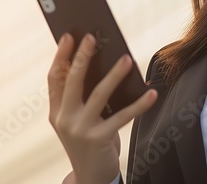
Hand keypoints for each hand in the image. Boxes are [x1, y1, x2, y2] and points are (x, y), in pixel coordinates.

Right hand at [48, 32, 157, 183]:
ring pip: (98, 95)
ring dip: (114, 75)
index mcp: (56, 112)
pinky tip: (151, 93)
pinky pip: (123, 117)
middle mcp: (64, 119)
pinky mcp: (99, 139)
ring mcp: (80, 129)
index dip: (60, 56)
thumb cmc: (88, 142)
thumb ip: (82, 98)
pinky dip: (139, 104)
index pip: (54, 78)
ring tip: (127, 58)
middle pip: (73, 81)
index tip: (68, 36)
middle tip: (92, 37)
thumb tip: (103, 65)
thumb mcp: (77, 121)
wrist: (90, 178)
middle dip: (82, 57)